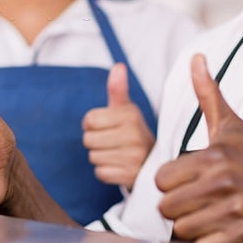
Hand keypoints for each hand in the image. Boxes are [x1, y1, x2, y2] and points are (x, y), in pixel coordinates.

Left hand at [82, 63, 154, 188]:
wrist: (155, 163)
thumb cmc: (132, 132)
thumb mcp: (126, 110)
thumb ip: (118, 89)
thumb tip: (118, 66)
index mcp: (130, 115)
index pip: (89, 120)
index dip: (92, 124)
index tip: (106, 127)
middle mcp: (134, 134)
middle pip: (88, 140)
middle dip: (95, 142)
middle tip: (112, 142)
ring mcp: (134, 157)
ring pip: (93, 157)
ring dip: (101, 157)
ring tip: (117, 154)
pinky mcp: (131, 176)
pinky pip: (101, 173)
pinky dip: (106, 172)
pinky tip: (119, 167)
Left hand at [155, 54, 242, 242]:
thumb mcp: (230, 126)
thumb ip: (208, 94)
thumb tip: (196, 58)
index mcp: (213, 156)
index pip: (160, 179)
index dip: (170, 183)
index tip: (188, 180)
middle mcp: (224, 182)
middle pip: (167, 207)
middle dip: (178, 207)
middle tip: (198, 201)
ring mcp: (236, 210)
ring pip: (182, 229)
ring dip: (191, 227)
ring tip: (210, 214)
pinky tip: (219, 231)